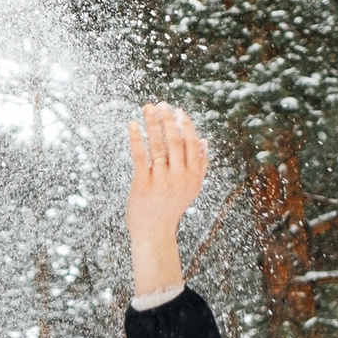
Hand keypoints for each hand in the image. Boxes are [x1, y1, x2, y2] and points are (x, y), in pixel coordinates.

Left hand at [126, 101, 206, 298]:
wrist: (154, 233)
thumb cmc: (170, 207)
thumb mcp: (190, 188)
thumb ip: (199, 165)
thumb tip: (204, 140)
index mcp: (193, 177)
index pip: (191, 144)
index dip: (185, 126)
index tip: (178, 111)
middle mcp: (180, 178)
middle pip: (175, 141)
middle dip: (168, 120)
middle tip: (161, 104)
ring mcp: (161, 182)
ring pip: (158, 145)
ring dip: (152, 123)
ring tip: (147, 108)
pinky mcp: (143, 185)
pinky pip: (140, 156)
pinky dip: (137, 138)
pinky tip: (133, 124)